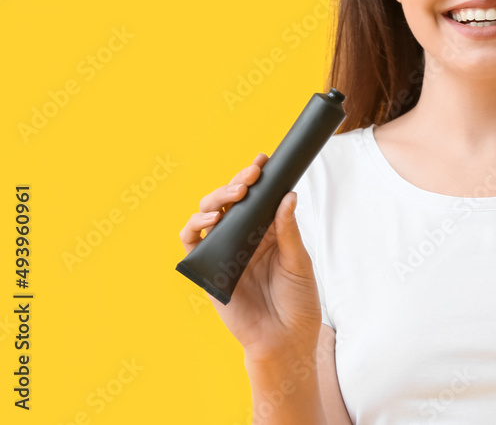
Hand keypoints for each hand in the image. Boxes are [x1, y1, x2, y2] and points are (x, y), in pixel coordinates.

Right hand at [178, 152, 321, 362]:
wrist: (286, 339)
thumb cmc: (297, 302)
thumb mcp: (298, 261)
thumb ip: (288, 230)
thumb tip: (288, 195)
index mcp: (268, 232)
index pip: (258, 198)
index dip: (257, 178)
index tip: (264, 160)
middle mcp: (244, 238)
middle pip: (231, 202)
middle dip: (238, 182)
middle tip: (252, 174)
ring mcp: (225, 252)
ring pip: (208, 214)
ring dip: (216, 198)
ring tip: (236, 193)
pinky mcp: (208, 269)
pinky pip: (192, 243)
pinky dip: (195, 227)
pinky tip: (209, 219)